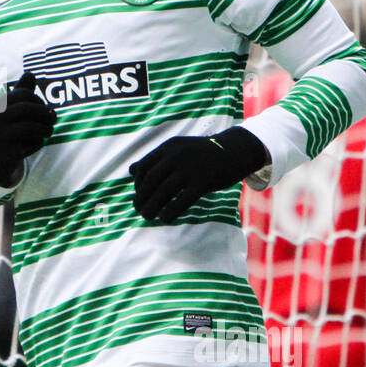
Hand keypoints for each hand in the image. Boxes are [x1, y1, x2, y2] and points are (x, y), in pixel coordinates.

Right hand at [0, 71, 56, 186]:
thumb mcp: (7, 109)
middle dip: (45, 113)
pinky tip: (36, 143)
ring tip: (49, 131)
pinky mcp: (6, 153)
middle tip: (53, 119)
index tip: (44, 108)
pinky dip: (38, 143)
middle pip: (27, 109)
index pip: (24, 94)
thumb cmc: (3, 128)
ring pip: (30, 127)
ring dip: (46, 129)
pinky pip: (31, 144)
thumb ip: (20, 92)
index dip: (39, 100)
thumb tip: (30, 73)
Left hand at [128, 126, 267, 222]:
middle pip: (150, 181)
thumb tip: (131, 170)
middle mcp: (177, 155)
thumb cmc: (203, 154)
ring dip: (151, 207)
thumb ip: (155, 159)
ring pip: (163, 192)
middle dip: (141, 198)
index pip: (143, 167)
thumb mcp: (178, 149)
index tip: (139, 195)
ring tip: (147, 217)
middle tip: (138, 209)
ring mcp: (190, 169)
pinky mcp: (203, 182)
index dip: (137, 184)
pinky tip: (165, 219)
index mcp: (169, 147)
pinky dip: (170, 212)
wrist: (234, 151)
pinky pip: (181, 201)